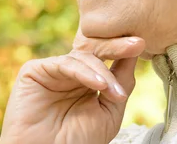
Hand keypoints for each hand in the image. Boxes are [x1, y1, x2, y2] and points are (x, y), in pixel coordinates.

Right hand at [0, 28, 145, 143]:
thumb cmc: (77, 142)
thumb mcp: (109, 111)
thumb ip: (121, 81)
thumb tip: (134, 51)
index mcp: (86, 79)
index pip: (105, 56)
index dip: (122, 49)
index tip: (141, 44)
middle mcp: (69, 72)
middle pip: (94, 50)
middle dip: (116, 46)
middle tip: (136, 44)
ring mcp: (52, 70)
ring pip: (81, 56)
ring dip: (103, 72)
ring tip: (116, 92)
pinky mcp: (34, 71)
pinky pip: (64, 64)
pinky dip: (84, 72)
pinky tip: (100, 85)